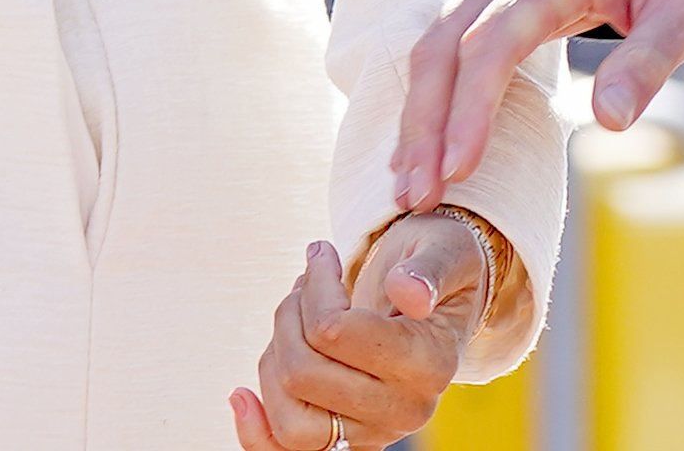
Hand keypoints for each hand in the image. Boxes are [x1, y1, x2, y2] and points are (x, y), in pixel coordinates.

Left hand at [227, 220, 491, 448]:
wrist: (442, 307)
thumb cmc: (435, 271)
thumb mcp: (443, 252)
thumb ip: (428, 271)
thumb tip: (407, 292)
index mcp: (430, 363)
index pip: (335, 331)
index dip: (315, 286)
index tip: (320, 254)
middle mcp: (403, 409)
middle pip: (303, 374)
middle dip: (288, 317)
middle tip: (302, 285)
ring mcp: (372, 433)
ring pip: (290, 420)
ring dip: (273, 362)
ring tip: (291, 323)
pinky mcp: (347, 443)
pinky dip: (255, 431)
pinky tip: (240, 396)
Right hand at [391, 0, 683, 207]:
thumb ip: (649, 62)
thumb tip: (610, 122)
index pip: (491, 42)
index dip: (470, 108)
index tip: (458, 170)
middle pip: (443, 48)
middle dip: (425, 125)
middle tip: (417, 197)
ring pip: (431, 49)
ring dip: (417, 119)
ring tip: (408, 188)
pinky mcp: (486, 0)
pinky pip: (443, 49)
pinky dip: (428, 100)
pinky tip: (419, 150)